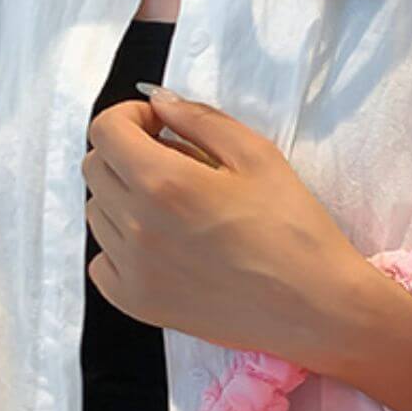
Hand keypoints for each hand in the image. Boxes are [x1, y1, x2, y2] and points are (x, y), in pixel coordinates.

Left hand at [83, 88, 411, 410]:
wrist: (315, 308)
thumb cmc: (295, 230)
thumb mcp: (259, 156)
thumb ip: (201, 120)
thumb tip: (159, 102)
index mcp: (165, 183)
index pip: (105, 131)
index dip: (130, 118)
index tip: (160, 127)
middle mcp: (138, 227)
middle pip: (96, 169)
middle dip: (127, 154)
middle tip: (173, 165)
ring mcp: (134, 270)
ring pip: (98, 215)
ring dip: (125, 200)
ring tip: (174, 211)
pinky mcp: (139, 304)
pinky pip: (102, 263)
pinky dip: (121, 248)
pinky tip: (162, 248)